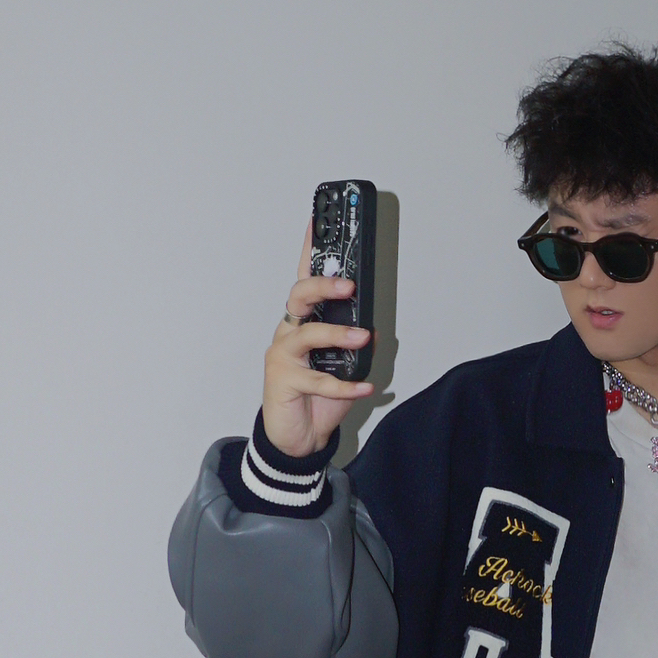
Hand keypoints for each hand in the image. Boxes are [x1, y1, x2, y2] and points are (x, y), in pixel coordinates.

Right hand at [261, 219, 374, 458]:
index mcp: (303, 322)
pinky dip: (345, 386)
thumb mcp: (343, 365)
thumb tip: (373, 327)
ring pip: (306, 334)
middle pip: (298, 295)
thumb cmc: (316, 397)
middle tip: (350, 286)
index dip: (309, 248)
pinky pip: (318, 381)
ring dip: (337, 333)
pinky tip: (365, 387)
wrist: (296, 438)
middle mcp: (289, 333)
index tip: (318, 219)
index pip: (305, 277)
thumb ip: (355, 343)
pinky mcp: (284, 383)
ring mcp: (284, 357)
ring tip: (364, 337)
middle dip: (323, 285)